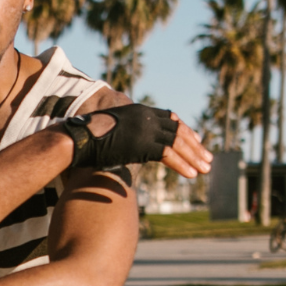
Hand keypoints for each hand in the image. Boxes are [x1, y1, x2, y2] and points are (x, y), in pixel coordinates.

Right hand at [74, 108, 211, 178]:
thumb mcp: (110, 130)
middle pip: (177, 130)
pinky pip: (169, 155)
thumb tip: (126, 145)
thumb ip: (124, 133)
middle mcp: (146, 116)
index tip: (196, 139)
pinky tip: (192, 174)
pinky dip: (182, 165)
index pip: (169, 118)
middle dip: (194, 145)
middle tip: (207, 157)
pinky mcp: (143, 143)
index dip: (184, 130)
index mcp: (139, 110)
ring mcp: (145, 129)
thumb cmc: (86, 139)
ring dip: (194, 156)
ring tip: (206, 169)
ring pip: (178, 143)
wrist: (78, 140)